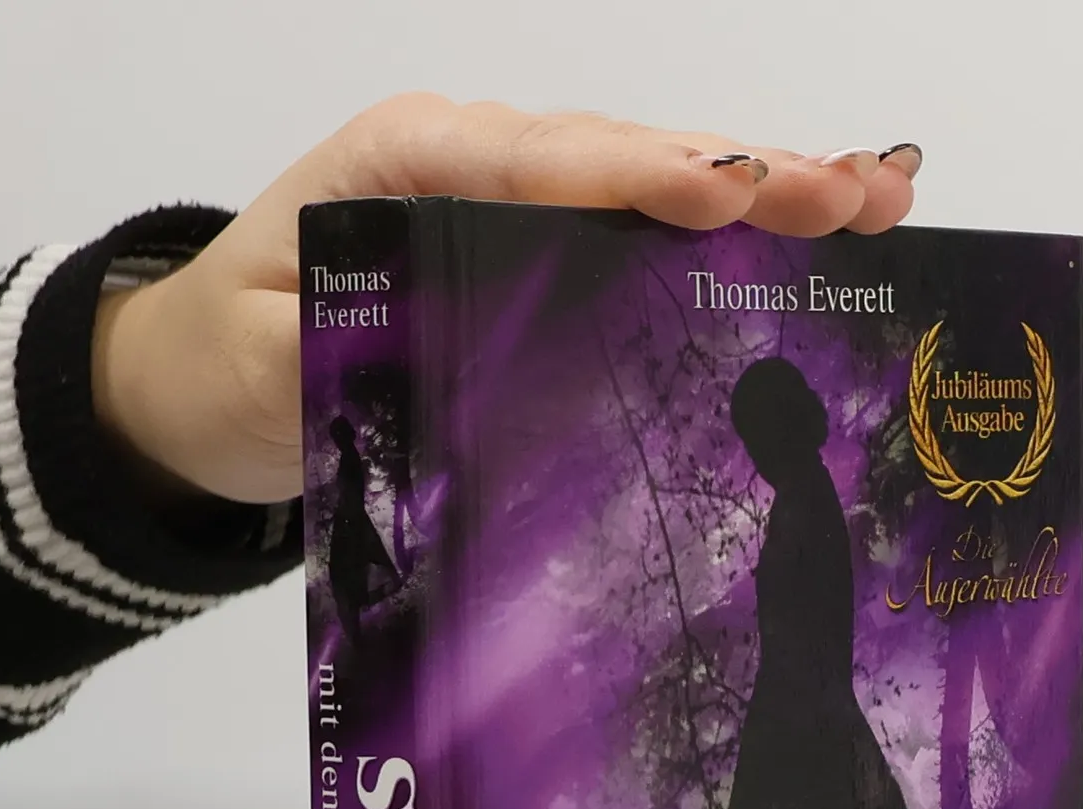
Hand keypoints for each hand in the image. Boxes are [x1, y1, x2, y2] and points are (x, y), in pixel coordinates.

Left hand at [92, 96, 921, 503]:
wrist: (201, 376)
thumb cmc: (230, 360)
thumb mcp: (271, 360)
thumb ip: (351, 345)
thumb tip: (455, 347)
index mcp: (406, 163)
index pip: (542, 163)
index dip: (644, 178)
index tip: (734, 195)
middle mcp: (473, 163)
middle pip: (624, 157)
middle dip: (748, 175)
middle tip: (862, 192)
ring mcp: (511, 202)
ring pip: (650, 184)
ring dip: (767, 192)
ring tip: (881, 197)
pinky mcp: (534, 250)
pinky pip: (638, 232)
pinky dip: (726, 234)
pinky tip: (811, 236)